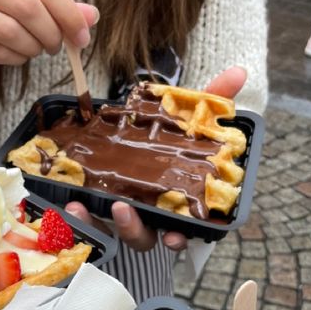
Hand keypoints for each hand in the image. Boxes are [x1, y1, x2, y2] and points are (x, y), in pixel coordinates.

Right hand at [0, 0, 98, 100]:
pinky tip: (14, 56)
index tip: (83, 35)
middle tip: (57, 47)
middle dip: (51, 33)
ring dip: (32, 48)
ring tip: (34, 50)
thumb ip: (54, 5)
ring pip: (11, 31)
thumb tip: (91, 16)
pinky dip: (14, 58)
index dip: (68, 11)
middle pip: (27, 6)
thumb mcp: (18, 0)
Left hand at [65, 65, 247, 252]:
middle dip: (134, 229)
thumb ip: (209, 101)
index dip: (179, 237)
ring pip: (112, 233)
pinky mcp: (95, 212)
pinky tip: (71, 203)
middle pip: (143, 237)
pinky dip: (78, 218)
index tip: (175, 237)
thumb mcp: (185, 120)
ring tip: (86, 205)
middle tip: (124, 209)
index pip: (181, 229)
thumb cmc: (165, 142)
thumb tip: (239, 71)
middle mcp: (148, 217)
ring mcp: (120, 217)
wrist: (124, 143)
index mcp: (173, 203)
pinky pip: (87, 224)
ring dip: (100, 221)